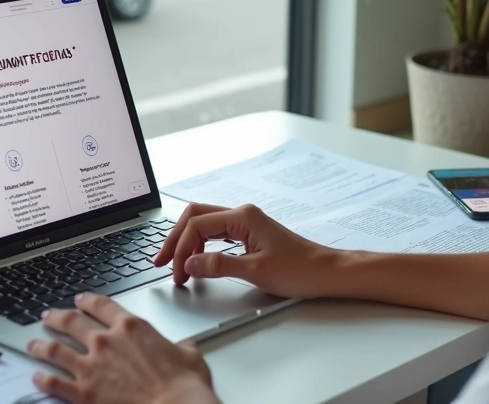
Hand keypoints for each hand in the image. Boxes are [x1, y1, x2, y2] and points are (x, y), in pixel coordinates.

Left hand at [28, 293, 217, 403]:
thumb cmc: (183, 385)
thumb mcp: (189, 356)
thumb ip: (181, 347)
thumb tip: (184, 347)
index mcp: (131, 327)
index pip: (101, 305)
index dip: (87, 301)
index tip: (79, 301)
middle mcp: (106, 342)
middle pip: (72, 322)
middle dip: (57, 317)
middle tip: (48, 316)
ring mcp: (91, 366)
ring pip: (56, 349)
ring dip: (42, 345)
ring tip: (33, 344)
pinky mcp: (83, 392)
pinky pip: (55, 382)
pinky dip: (44, 378)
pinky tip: (37, 376)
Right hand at [153, 203, 341, 298]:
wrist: (327, 272)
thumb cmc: (300, 270)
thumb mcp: (256, 271)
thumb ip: (220, 266)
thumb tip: (190, 264)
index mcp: (243, 217)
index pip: (197, 225)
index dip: (182, 249)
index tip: (177, 273)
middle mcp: (243, 214)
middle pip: (195, 217)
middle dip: (176, 239)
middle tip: (162, 263)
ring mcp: (246, 223)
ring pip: (204, 224)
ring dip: (186, 242)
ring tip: (174, 264)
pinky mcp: (249, 234)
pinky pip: (216, 234)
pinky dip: (201, 245)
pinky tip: (195, 260)